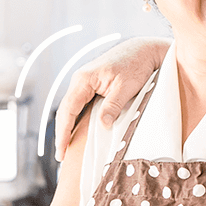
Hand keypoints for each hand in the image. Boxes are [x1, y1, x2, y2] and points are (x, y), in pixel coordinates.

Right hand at [53, 38, 168, 161]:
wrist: (143, 49)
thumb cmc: (136, 64)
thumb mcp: (126, 87)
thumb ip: (112, 106)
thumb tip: (103, 125)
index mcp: (84, 79)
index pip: (68, 110)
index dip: (63, 132)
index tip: (62, 150)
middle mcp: (80, 80)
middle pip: (66, 110)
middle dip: (62, 133)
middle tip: (61, 156)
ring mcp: (85, 82)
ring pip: (72, 108)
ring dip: (68, 127)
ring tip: (66, 148)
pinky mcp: (93, 85)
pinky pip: (80, 105)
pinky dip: (77, 119)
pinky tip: (78, 132)